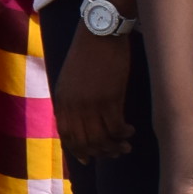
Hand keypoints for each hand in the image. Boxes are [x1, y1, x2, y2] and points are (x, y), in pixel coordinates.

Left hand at [52, 28, 133, 159]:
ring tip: (125, 147)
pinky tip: (130, 131)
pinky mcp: (110, 98)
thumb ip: (71, 101)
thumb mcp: (70, 79)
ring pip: (102, 138)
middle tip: (113, 154)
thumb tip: (80, 122)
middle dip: (99, 153)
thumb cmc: (87, 54)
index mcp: (61, 101)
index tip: (88, 159)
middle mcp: (73, 106)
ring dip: (114, 146)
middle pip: (85, 141)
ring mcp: (91, 103)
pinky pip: (116, 127)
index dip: (77, 151)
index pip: (66, 135)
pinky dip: (123, 134)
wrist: (99, 34)